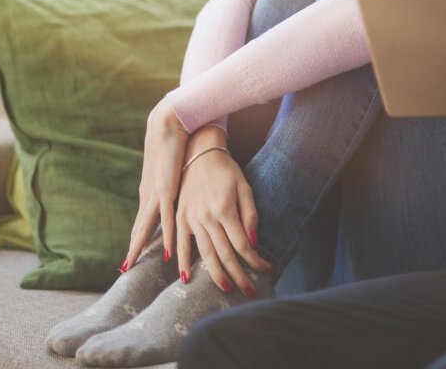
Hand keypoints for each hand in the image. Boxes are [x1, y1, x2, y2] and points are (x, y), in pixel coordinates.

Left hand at [124, 99, 188, 270]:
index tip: (132, 254)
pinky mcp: (167, 188)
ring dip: (139, 246)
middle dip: (133, 248)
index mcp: (150, 191)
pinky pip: (167, 217)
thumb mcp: (170, 169)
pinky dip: (167, 235)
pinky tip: (167, 249)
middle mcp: (149, 195)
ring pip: (145, 226)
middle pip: (139, 228)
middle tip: (125, 268)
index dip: (137, 238)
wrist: (171, 124)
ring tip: (131, 264)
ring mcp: (156, 193)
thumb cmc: (175, 144)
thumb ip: (170, 184)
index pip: (142, 220)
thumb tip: (173, 192)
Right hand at [176, 140, 273, 295]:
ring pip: (204, 254)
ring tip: (228, 289)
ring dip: (216, 275)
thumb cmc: (227, 171)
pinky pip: (180, 244)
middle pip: (224, 254)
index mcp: (225, 209)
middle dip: (239, 276)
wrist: (199, 153)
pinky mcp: (179, 218)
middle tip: (250, 292)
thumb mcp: (244, 187)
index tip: (266, 271)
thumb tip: (253, 242)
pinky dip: (183, 263)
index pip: (242, 244)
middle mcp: (207, 217)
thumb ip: (250, 214)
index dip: (254, 261)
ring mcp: (190, 219)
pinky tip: (187, 279)